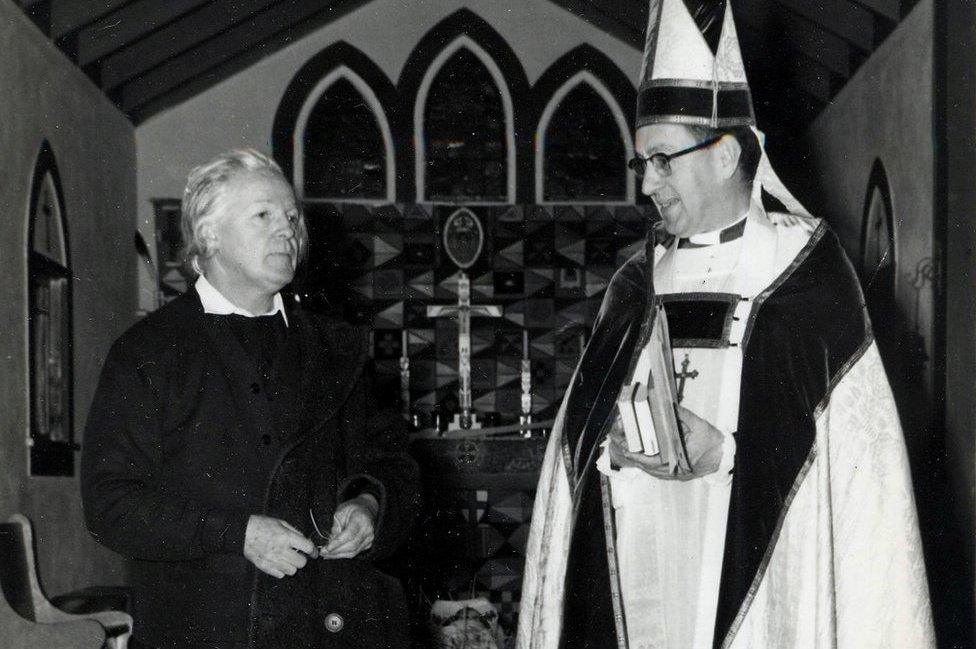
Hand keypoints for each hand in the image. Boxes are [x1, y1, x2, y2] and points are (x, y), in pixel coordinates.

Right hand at [243, 515, 314, 577]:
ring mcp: (272, 560)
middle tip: (298, 555)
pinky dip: (282, 570)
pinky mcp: (264, 567)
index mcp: (286, 537)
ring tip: (287, 559)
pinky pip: (280, 575)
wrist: (243, 532)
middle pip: (301, 563)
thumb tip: (305, 541)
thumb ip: (294, 532)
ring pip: (292, 571)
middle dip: (302, 559)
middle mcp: (281, 550)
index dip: (313, 551)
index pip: (307, 547)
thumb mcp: (281, 522)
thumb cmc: (262, 525)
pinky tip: (279, 563)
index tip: (314, 553)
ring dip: (292, 565)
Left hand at [319, 494, 377, 558]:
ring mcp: (369, 538)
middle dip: (335, 551)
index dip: (337, 543)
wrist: (366, 508)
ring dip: (338, 555)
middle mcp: (368, 530)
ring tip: (326, 554)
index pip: (349, 534)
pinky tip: (334, 553)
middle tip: (323, 552)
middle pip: (351, 546)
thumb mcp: (340, 511)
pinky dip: (343, 554)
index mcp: (361, 519)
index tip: (326, 549)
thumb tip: (331, 541)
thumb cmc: (352, 508)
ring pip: (353, 552)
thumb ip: (335, 526)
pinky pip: (355, 552)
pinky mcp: (368, 544)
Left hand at [608, 404, 724, 480]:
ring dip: (641, 462)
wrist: (723, 457)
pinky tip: (643, 457)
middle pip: (649, 466)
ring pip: (652, 471)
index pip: (653, 460)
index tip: (627, 448)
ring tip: (630, 451)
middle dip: (635, 457)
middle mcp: (675, 470)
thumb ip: (682, 415)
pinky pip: (658, 472)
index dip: (638, 455)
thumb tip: (668, 404)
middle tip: (624, 447)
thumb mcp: (698, 424)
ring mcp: (675, 475)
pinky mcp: (676, 475)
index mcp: (679, 458)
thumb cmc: (712, 442)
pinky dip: (649, 465)